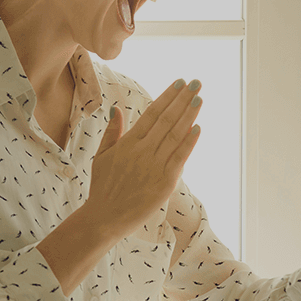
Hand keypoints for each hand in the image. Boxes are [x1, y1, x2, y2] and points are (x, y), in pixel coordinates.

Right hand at [86, 78, 202, 237]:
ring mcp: (154, 166)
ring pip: (174, 135)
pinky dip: (189, 142)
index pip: (152, 113)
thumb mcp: (101, 156)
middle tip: (196, 83)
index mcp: (128, 142)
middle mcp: (142, 151)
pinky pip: (179, 158)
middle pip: (166, 119)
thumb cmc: (102, 188)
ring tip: (199, 98)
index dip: (168, 96)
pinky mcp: (164, 182)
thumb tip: (116, 109)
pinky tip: (198, 127)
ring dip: (189, 115)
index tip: (180, 83)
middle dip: (182, 99)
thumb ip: (112, 132)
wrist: (104, 217)